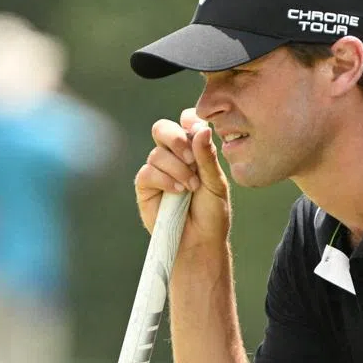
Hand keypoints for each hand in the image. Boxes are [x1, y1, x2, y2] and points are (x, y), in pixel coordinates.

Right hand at [134, 108, 230, 252]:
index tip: (200, 133)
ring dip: (176, 169)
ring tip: (191, 188)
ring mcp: (158, 171)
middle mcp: (173, 157)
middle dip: (176, 139)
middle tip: (191, 159)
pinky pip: (147, 172)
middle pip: (162, 129)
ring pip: (157, 153)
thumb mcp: (216, 183)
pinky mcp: (145, 187)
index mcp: (193, 150)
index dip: (189, 121)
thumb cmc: (212, 214)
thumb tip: (201, 129)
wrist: (201, 241)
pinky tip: (177, 191)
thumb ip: (207, 157)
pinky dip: (164, 179)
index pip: (185, 122)